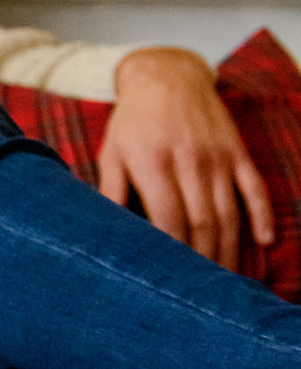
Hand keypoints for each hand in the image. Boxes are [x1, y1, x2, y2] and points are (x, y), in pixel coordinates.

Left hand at [98, 46, 273, 268]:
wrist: (166, 75)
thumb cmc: (131, 122)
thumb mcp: (111, 153)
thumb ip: (109, 192)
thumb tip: (102, 232)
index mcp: (153, 164)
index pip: (168, 219)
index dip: (173, 252)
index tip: (171, 280)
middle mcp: (189, 161)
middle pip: (203, 222)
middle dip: (203, 260)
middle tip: (202, 293)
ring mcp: (217, 157)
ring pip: (229, 212)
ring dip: (230, 248)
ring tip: (227, 280)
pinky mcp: (236, 152)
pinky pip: (254, 188)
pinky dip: (262, 215)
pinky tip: (265, 241)